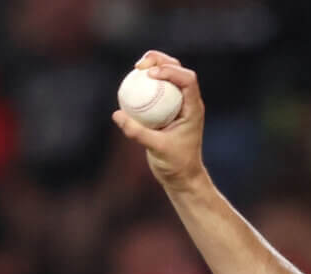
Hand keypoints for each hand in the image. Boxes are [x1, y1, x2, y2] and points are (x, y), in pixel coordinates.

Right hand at [111, 52, 207, 189]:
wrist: (181, 177)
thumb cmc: (175, 165)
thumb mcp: (157, 149)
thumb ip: (137, 132)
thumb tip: (117, 114)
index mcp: (193, 108)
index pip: (188, 80)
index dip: (170, 70)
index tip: (150, 74)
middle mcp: (187, 102)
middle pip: (178, 70)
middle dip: (160, 60)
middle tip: (140, 65)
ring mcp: (177, 104)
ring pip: (168, 76)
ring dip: (153, 66)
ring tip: (136, 69)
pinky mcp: (167, 109)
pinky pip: (156, 90)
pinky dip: (145, 84)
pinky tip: (130, 84)